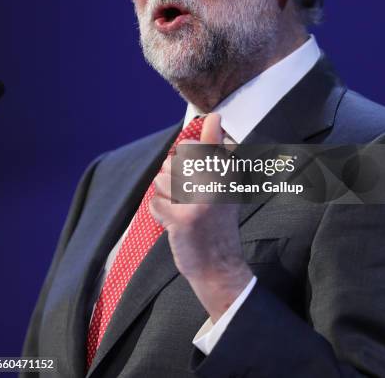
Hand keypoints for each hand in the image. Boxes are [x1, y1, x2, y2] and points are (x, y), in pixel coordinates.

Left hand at [150, 113, 252, 321]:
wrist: (219, 266)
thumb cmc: (218, 221)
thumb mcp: (224, 182)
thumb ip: (216, 150)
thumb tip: (214, 118)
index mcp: (228, 169)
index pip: (191, 146)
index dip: (186, 163)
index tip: (197, 181)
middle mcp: (217, 181)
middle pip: (172, 162)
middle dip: (173, 179)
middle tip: (189, 199)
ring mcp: (201, 200)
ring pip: (161, 181)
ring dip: (166, 197)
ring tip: (183, 211)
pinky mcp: (184, 218)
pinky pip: (156, 203)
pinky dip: (161, 214)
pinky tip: (176, 223)